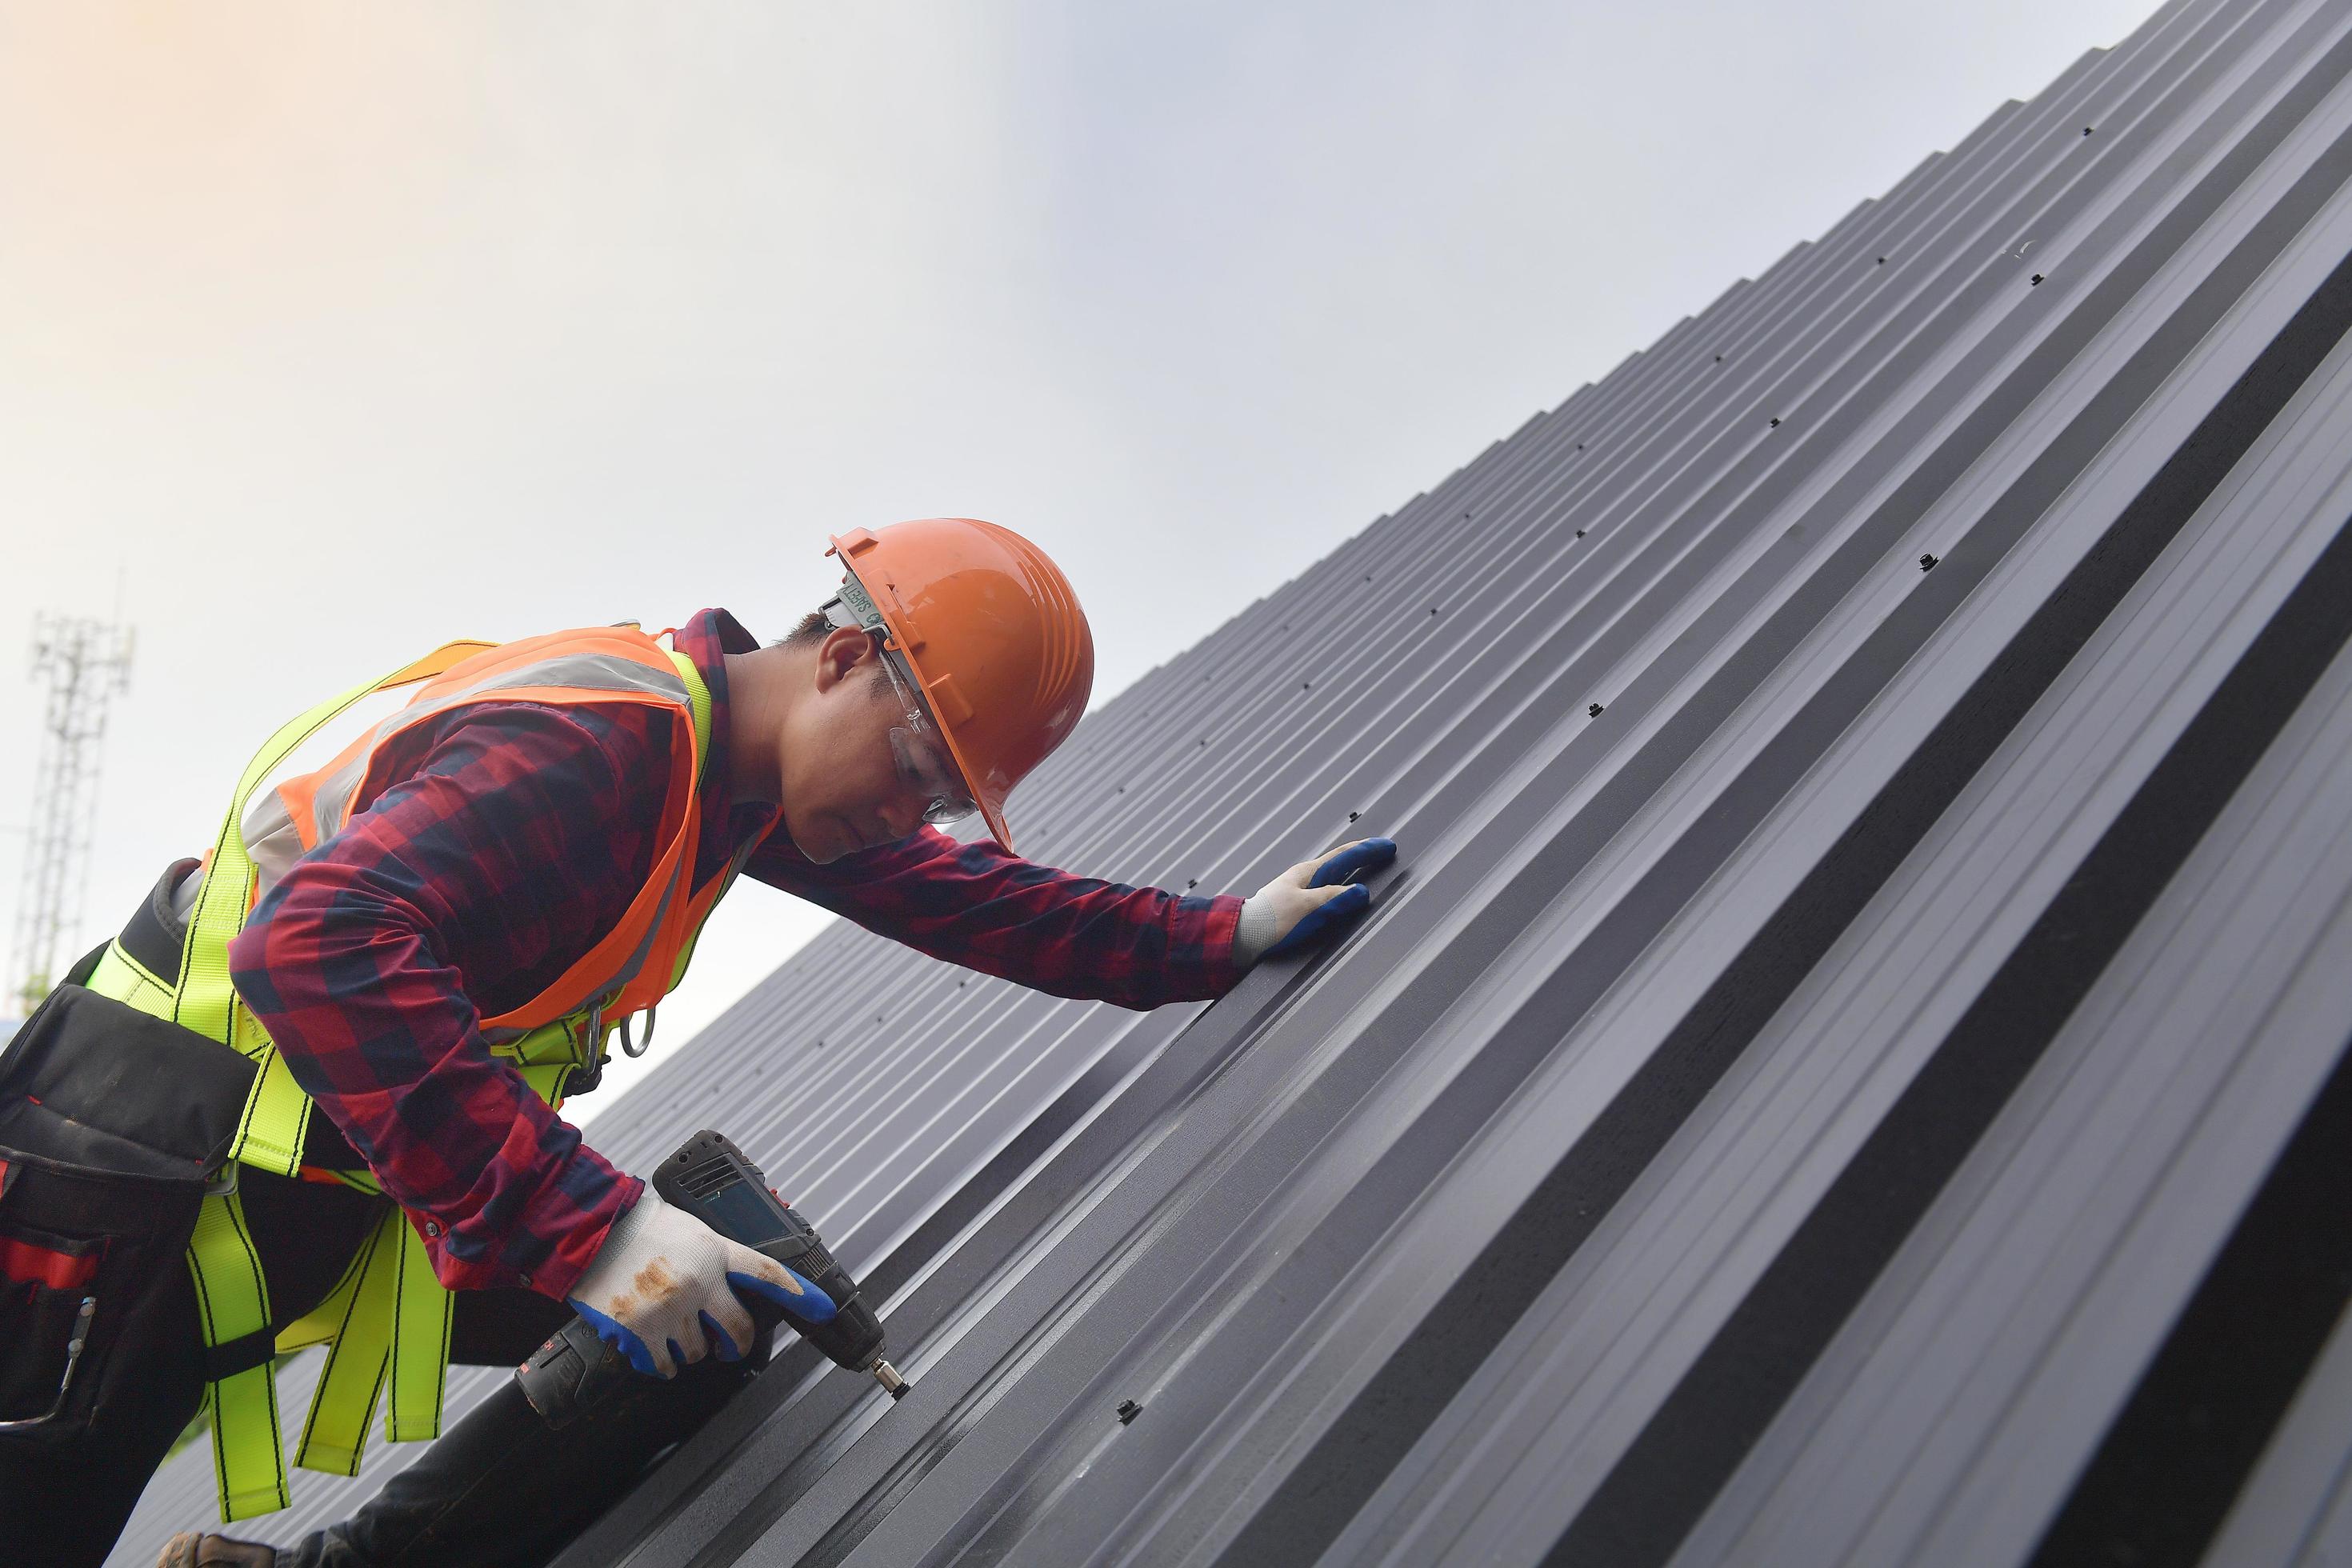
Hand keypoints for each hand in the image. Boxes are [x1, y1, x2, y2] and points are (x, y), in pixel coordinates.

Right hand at [566, 1187, 834, 1378]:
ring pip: (698, 1351)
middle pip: (737, 1330)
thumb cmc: (640, 1226)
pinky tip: (655, 1347)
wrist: (593, 1230)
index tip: (822, 1308)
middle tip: (729, 1347)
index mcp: (715, 1252)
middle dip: (736, 1345)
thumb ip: (717, 1254)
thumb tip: (734, 1275)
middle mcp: (699, 1282)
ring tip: (673, 1331)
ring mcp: (671, 1309)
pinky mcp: (641, 1330)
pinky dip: (662, 1362)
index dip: (799, 1294)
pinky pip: (664, 1364)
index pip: (767, 1275)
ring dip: (690, 1348)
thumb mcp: (692, 1229)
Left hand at [1240, 837, 1397, 962]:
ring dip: (1352, 871)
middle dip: (1363, 857)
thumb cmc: (1270, 921)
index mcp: (1308, 873)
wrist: (1242, 937)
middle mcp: (1305, 879)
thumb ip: (1335, 898)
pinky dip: (1340, 890)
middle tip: (1383, 852)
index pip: (1344, 856)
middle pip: (1340, 863)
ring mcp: (1300, 893)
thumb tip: (1361, 892)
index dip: (1367, 851)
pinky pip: (1326, 894)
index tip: (1386, 846)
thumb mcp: (1307, 908)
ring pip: (1333, 877)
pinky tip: (1341, 896)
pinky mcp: (1296, 909)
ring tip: (1366, 868)